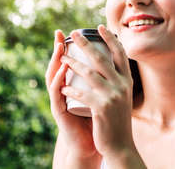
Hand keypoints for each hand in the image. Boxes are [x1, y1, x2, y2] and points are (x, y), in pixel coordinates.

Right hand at [45, 29, 98, 159]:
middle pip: (59, 65)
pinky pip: (57, 93)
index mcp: (75, 86)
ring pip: (55, 77)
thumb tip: (120, 62)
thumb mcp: (103, 95)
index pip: (70, 62)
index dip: (69, 47)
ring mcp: (61, 101)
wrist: (95, 144)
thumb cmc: (99, 118)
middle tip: (61, 32)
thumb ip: (106, 81)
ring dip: (56, 61)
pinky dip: (59, 81)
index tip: (72, 31)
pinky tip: (63, 70)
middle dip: (59, 47)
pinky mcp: (60, 111)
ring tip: (60, 47)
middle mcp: (65, 91)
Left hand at [60, 24, 135, 158]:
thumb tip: (109, 62)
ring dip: (73, 64)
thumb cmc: (117, 118)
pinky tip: (63, 87)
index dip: (110, 39)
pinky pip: (82, 94)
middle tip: (73, 33)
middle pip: (101, 58)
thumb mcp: (123, 96)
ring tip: (62, 57)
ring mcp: (112, 96)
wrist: (120, 144)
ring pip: (89, 73)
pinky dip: (71, 90)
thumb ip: (118, 80)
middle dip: (86, 43)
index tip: (99, 26)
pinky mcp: (101, 108)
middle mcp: (122, 85)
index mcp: (127, 80)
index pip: (120, 54)